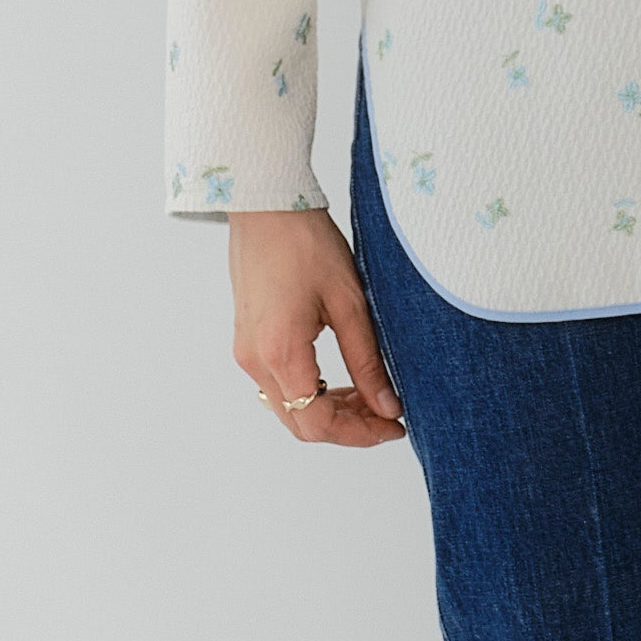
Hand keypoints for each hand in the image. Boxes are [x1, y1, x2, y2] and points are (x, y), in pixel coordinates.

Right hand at [230, 206, 404, 448]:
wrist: (265, 205)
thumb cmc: (306, 242)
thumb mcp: (350, 303)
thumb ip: (367, 361)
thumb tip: (388, 406)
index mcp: (280, 352)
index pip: (317, 422)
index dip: (360, 434)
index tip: (394, 426)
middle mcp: (255, 360)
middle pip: (301, 423)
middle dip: (347, 427)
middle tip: (387, 413)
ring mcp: (246, 352)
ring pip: (289, 408)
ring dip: (328, 410)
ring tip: (369, 394)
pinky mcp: (247, 341)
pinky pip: (278, 386)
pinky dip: (310, 392)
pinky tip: (339, 378)